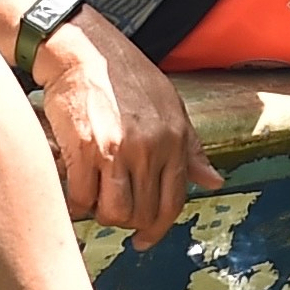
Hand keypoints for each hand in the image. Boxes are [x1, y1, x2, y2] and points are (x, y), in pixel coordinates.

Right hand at [36, 18, 223, 249]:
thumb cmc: (125, 76)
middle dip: (128, 224)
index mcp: (174, 140)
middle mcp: (150, 148)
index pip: (174, 202)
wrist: (83, 49)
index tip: (146, 239)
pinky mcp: (84, 150)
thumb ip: (190, 149)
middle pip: (143, 214)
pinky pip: (81, 198)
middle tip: (116, 217)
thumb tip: (213, 181)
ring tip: (96, 202)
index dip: (159, 228)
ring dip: (102, 215)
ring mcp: (117, 151)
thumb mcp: (170, 106)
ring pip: (114, 212)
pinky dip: (76, 204)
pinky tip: (75, 193)